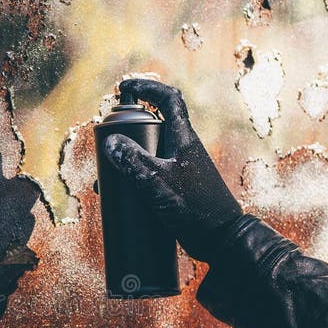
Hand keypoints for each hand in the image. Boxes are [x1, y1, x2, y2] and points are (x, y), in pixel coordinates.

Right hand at [102, 79, 242, 261]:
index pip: (168, 100)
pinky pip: (152, 178)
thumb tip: (111, 142)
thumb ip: (133, 161)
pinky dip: (134, 182)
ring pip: (149, 156)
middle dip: (126, 133)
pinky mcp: (178, 191)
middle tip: (107, 144)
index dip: (147, 88)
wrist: (221, 240)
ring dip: (127, 163)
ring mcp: (181, 171)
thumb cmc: (195, 208)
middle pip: (152, 129)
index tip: (125, 88)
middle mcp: (183, 150)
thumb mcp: (158, 182)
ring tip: (106, 181)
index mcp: (184, 139)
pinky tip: (121, 199)